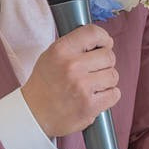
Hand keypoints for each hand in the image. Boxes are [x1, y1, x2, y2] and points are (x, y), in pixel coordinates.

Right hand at [22, 22, 119, 136]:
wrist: (34, 115)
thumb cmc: (44, 86)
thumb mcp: (50, 56)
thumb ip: (74, 46)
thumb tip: (103, 42)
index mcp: (60, 50)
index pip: (93, 32)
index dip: (104, 38)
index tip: (106, 44)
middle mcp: (72, 66)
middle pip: (108, 56)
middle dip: (105, 63)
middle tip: (95, 71)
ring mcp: (82, 86)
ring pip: (113, 75)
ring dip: (107, 81)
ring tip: (93, 86)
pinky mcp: (90, 105)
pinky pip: (114, 94)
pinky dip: (109, 96)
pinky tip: (96, 97)